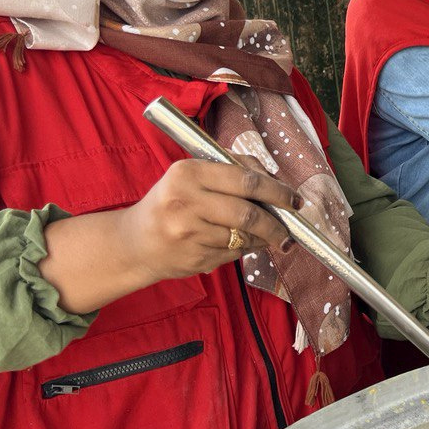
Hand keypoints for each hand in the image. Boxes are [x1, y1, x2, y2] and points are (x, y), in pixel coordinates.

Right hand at [41, 157, 297, 313]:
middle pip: (249, 213)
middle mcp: (185, 201)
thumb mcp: (193, 176)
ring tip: (269, 237)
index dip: (277, 191)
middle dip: (277, 223)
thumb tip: (277, 181)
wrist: (134, 242)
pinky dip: (245, 248)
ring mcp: (188, 233)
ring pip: (244, 236)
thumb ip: (233, 171)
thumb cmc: (172, 202)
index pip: (245, 180)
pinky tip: (241, 244)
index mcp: (188, 173)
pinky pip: (234, 252)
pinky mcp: (192, 258)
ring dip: (263, 238)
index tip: (295, 200)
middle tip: (290, 230)